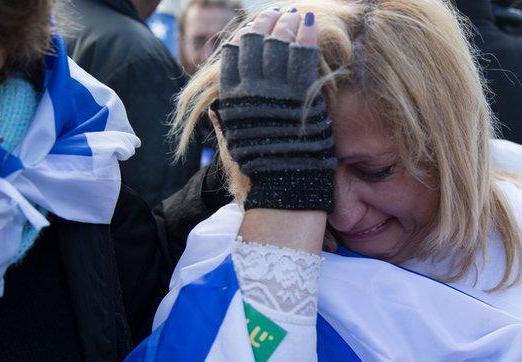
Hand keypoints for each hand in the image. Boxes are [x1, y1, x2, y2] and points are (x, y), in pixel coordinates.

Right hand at [214, 8, 334, 211]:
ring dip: (286, 25)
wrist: (285, 185)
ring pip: (278, 45)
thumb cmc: (261, 168)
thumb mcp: (233, 141)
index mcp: (232, 100)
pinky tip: (308, 22)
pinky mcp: (300, 94)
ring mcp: (276, 91)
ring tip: (292, 14)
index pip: (234, 57)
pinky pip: (302, 56)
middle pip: (256, 45)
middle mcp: (250, 91)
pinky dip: (305, 35)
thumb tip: (213, 108)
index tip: (254, 27)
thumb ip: (223, 120)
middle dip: (266, 24)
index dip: (245, 37)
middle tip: (276, 13)